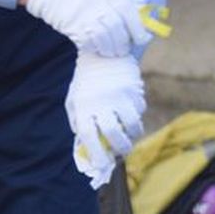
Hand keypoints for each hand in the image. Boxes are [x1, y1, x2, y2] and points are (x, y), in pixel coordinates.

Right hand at [24, 0, 149, 56]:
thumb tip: (141, 7)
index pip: (130, 13)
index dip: (139, 29)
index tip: (142, 38)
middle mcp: (98, 4)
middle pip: (119, 30)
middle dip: (125, 43)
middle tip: (126, 47)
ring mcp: (85, 17)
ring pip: (106, 40)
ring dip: (112, 49)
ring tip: (113, 51)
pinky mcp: (72, 28)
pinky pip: (89, 44)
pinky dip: (97, 49)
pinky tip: (99, 48)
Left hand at [65, 52, 146, 186]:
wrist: (100, 49)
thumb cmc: (85, 79)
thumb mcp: (74, 98)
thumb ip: (78, 121)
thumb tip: (87, 147)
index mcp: (82, 105)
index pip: (87, 134)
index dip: (96, 153)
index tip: (102, 164)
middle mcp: (100, 101)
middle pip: (112, 132)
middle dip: (120, 147)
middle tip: (122, 152)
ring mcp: (118, 94)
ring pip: (132, 124)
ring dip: (133, 134)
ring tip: (130, 135)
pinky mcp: (132, 88)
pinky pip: (140, 110)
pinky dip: (138, 116)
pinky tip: (132, 112)